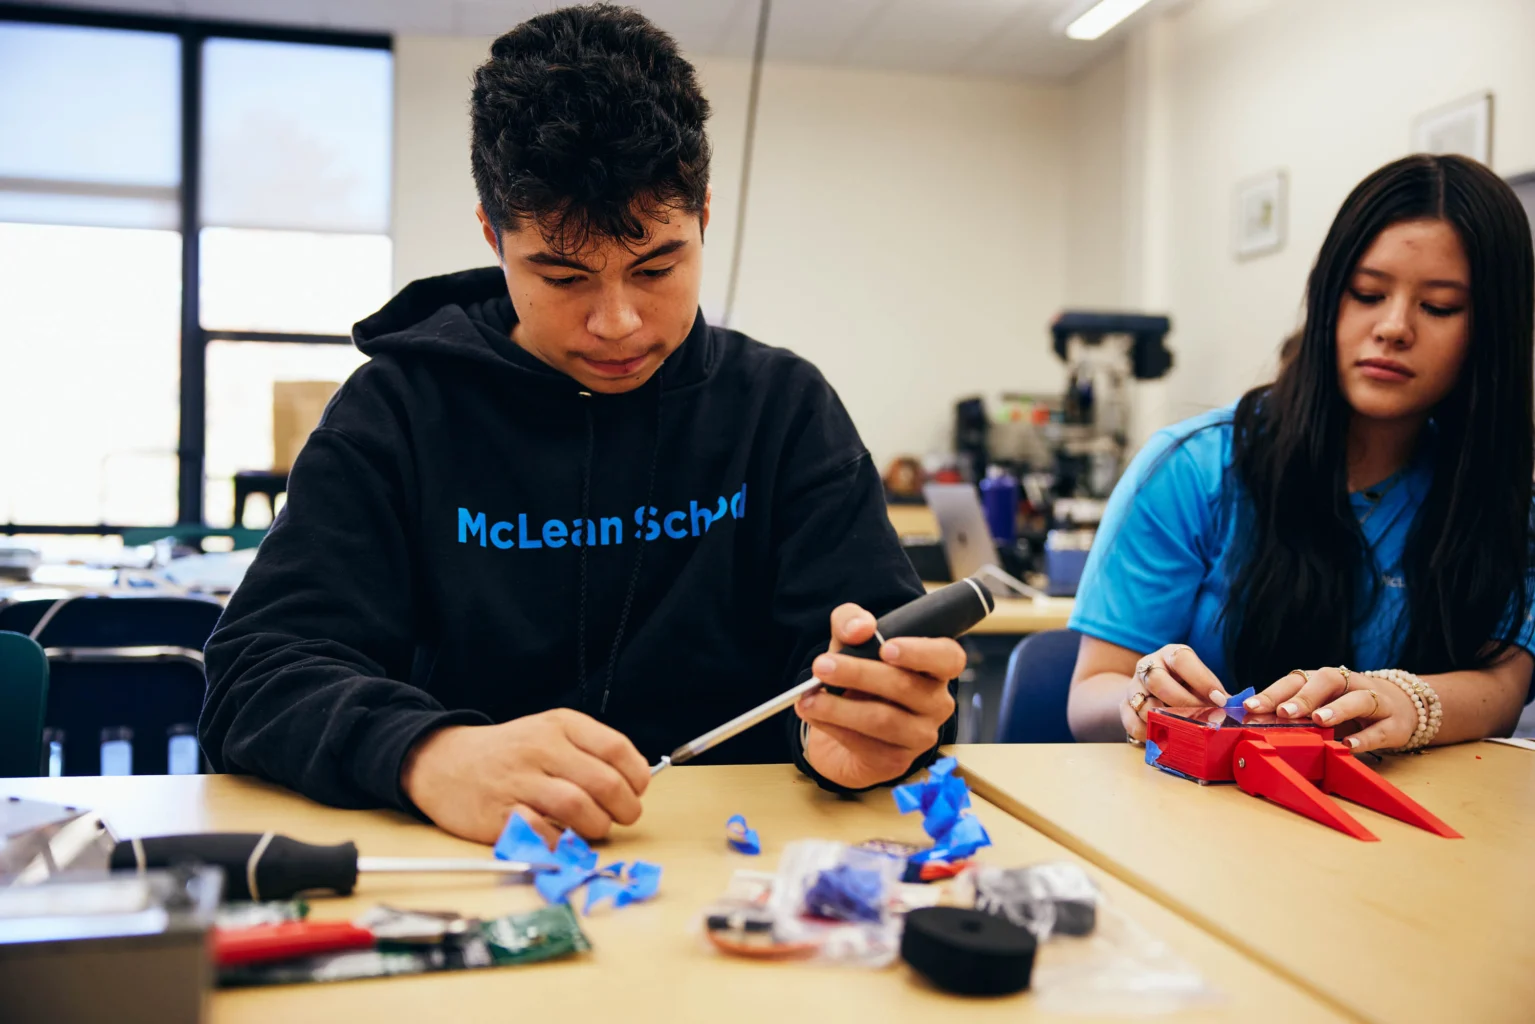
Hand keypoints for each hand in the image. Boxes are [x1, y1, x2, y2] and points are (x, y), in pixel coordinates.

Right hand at [400, 709, 649, 845]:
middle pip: (604, 783)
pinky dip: (562, 842)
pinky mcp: (499, 813)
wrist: (445, 762)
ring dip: (597, 827)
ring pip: (579, 808)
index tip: (637, 791)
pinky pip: (544, 832)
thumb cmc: (509, 753)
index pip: (617, 750)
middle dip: (624, 809)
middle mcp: (541, 748)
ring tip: (593, 828)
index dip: (637, 777)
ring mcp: (519, 780)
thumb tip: (634, 784)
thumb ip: (590, 752)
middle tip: (622, 817)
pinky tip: (562, 838)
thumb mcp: (550, 734)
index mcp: (561, 725)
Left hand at [794, 603, 964, 789]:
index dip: (921, 652)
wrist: (847, 727)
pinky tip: (813, 714)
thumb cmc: (859, 678)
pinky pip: (865, 744)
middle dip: (858, 674)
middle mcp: (937, 702)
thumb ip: (853, 623)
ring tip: (808, 698)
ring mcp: (920, 735)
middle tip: (821, 666)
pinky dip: (833, 727)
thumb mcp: (852, 643)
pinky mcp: (897, 760)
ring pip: (883, 719)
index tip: (886, 647)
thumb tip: (859, 628)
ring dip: (839, 708)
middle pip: (905, 687)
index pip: (949, 657)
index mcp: (936, 668)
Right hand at [1121, 644, 1228, 741]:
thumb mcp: (1201, 682)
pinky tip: (1164, 737)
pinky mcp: (1124, 706)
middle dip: (1181, 702)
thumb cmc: (1186, 686)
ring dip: (1164, 719)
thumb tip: (1240, 709)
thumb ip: (1216, 693)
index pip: (1182, 659)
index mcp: (1171, 655)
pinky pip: (1131, 721)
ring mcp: (1133, 686)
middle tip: (1201, 717)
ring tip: (1183, 730)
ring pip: (1142, 702)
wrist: (1154, 688)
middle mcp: (1148, 666)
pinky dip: (1148, 732)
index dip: (1202, 680)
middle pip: (1156, 679)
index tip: (1220, 700)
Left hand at [1244, 668, 1417, 752]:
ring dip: (1337, 709)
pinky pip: (1380, 729)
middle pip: (1327, 681)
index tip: (1251, 707)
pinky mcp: (1393, 723)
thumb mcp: (1322, 705)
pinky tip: (1349, 745)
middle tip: (1284, 712)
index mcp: (1324, 680)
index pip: (1296, 680)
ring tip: (1318, 721)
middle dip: (1304, 697)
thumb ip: (1293, 712)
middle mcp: (1349, 684)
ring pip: (1358, 699)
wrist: (1402, 706)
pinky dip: (1365, 737)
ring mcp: (1375, 701)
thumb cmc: (1348, 706)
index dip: (1273, 692)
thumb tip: (1252, 721)